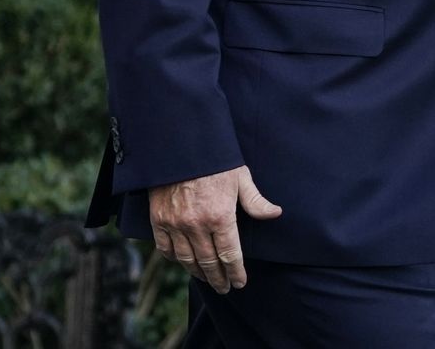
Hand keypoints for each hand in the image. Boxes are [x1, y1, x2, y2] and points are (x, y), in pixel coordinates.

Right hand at [149, 164, 282, 292]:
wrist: (180, 145)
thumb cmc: (215, 161)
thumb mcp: (240, 177)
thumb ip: (256, 201)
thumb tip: (275, 214)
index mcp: (220, 216)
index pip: (230, 255)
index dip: (235, 272)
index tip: (240, 282)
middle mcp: (196, 225)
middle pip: (208, 262)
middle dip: (218, 279)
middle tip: (224, 288)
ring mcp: (175, 224)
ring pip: (187, 259)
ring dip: (198, 273)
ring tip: (207, 280)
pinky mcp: (159, 219)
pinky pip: (165, 248)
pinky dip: (174, 259)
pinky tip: (183, 263)